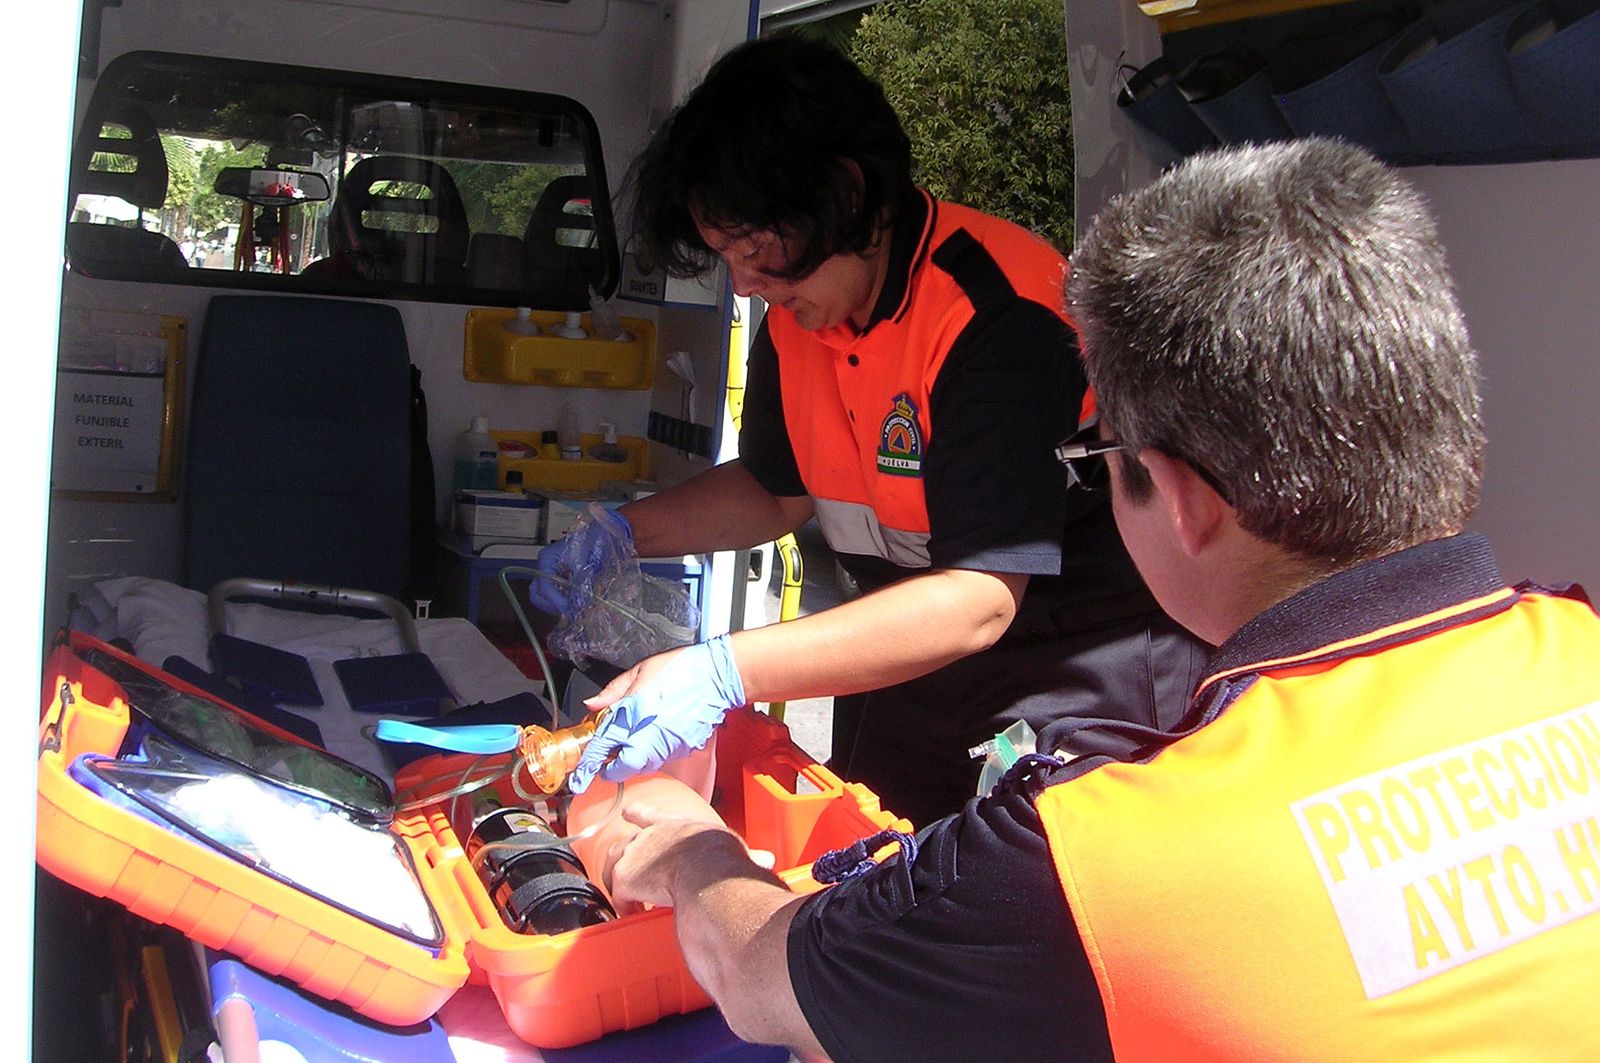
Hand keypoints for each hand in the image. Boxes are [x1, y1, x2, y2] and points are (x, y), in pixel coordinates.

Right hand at [527, 505, 633, 617]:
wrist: (603, 533)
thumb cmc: (593, 540)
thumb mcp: (585, 562)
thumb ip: (580, 583)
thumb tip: (578, 604)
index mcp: (547, 559)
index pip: (545, 587)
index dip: (557, 601)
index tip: (570, 610)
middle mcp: (545, 567)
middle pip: (538, 595)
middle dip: (553, 606)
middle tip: (571, 613)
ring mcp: (551, 574)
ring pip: (544, 597)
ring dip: (558, 606)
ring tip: (575, 610)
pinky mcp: (560, 578)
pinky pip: (556, 595)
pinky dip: (564, 602)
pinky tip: (576, 605)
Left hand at [567, 634, 745, 792]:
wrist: (718, 674)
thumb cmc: (682, 668)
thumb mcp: (640, 671)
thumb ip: (613, 691)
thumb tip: (593, 705)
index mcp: (635, 712)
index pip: (604, 745)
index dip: (590, 763)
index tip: (581, 774)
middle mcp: (651, 733)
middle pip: (624, 767)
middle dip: (613, 769)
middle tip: (606, 763)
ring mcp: (669, 743)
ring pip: (643, 765)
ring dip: (633, 760)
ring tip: (633, 743)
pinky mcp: (684, 747)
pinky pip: (662, 758)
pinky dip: (653, 753)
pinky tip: (655, 736)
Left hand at [608, 804, 755, 910]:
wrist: (703, 866)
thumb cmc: (719, 854)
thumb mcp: (732, 846)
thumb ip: (746, 855)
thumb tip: (767, 860)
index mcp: (670, 824)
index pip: (648, 814)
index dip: (638, 814)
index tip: (628, 811)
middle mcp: (647, 835)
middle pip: (624, 842)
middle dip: (623, 855)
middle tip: (623, 867)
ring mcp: (632, 855)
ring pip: (613, 867)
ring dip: (619, 882)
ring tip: (626, 898)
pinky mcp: (626, 879)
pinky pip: (619, 896)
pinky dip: (624, 906)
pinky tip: (630, 914)